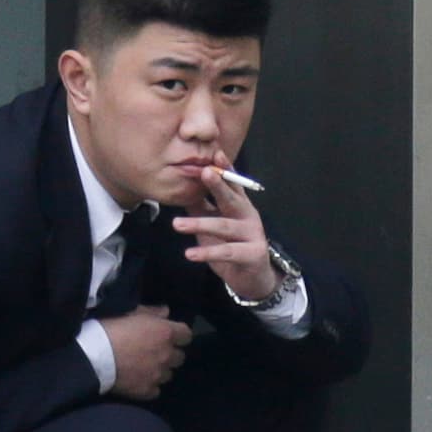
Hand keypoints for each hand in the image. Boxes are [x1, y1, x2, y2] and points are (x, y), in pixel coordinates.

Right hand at [102, 305, 191, 399]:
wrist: (92, 355)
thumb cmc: (110, 328)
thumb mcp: (130, 312)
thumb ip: (152, 312)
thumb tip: (166, 312)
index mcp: (166, 333)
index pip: (187, 335)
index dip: (178, 335)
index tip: (168, 335)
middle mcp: (167, 355)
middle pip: (180, 357)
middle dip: (170, 354)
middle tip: (154, 352)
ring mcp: (158, 374)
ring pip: (168, 374)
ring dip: (160, 370)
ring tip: (145, 368)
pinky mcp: (147, 390)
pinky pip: (155, 390)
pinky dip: (150, 386)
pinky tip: (138, 381)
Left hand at [170, 166, 279, 303]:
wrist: (255, 278)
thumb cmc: (232, 246)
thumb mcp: (214, 224)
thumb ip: (201, 206)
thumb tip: (181, 187)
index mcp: (240, 206)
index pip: (233, 183)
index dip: (225, 169)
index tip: (215, 153)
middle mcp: (248, 216)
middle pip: (232, 198)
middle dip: (218, 185)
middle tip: (203, 172)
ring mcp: (253, 235)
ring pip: (224, 226)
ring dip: (199, 224)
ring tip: (177, 224)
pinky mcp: (252, 254)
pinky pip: (227, 252)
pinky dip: (207, 252)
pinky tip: (190, 253)